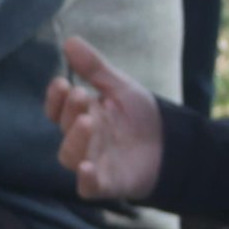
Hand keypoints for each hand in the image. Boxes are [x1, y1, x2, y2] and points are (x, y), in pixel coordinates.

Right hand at [44, 35, 163, 200]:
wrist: (173, 144)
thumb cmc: (140, 116)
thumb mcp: (120, 87)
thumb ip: (95, 68)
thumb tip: (69, 40)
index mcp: (83, 115)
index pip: (57, 109)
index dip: (55, 98)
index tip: (62, 83)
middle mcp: (83, 140)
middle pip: (64, 129)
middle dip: (69, 112)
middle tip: (82, 96)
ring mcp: (94, 162)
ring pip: (70, 156)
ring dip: (74, 139)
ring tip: (88, 121)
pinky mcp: (108, 184)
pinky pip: (88, 187)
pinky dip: (85, 179)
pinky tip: (87, 168)